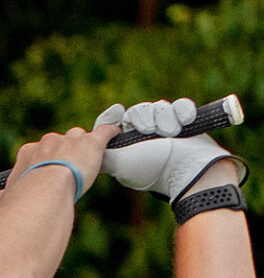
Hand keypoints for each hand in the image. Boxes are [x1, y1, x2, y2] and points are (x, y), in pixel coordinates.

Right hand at [0, 125, 107, 212]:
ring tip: (88, 163)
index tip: (47, 175)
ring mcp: (71, 140)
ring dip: (84, 149)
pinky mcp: (92, 143)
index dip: (45, 163)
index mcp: (28, 152)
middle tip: (68, 174)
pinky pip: (103, 133)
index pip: (39, 150)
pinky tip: (115, 133)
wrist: (47, 190)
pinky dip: (110, 133)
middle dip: (65, 154)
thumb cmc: (22, 198)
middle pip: (60, 142)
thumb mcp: (0, 199)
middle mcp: (48, 141)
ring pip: (80, 139)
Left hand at [98, 98, 241, 201]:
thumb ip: (103, 152)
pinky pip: (180, 106)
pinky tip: (183, 121)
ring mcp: (166, 128)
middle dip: (143, 117)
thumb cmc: (152, 168)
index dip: (113, 116)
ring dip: (163, 117)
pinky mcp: (185, 123)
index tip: (117, 111)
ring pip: (158, 107)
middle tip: (149, 129)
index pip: (115, 124)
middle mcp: (145, 136)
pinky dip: (182, 111)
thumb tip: (89, 146)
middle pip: (137, 111)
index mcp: (127, 144)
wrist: (188, 171)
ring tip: (170, 131)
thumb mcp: (119, 164)